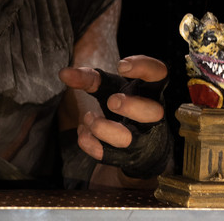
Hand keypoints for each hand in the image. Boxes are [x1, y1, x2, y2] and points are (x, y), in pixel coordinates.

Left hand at [60, 55, 170, 177]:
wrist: (143, 147)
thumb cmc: (126, 105)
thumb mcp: (111, 88)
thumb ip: (90, 78)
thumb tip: (64, 73)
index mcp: (151, 91)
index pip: (159, 74)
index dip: (144, 67)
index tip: (121, 66)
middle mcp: (152, 115)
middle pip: (153, 111)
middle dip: (131, 106)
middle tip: (112, 102)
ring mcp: (142, 139)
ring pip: (127, 138)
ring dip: (102, 128)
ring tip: (88, 118)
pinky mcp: (129, 157)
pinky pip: (109, 155)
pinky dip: (91, 144)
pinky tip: (82, 134)